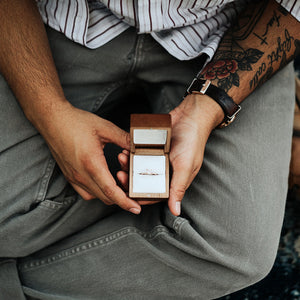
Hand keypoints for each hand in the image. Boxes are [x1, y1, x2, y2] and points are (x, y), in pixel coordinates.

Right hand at [35, 102, 141, 214]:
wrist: (52, 120)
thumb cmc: (76, 122)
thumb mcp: (104, 127)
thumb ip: (124, 138)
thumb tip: (138, 146)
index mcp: (91, 163)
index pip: (111, 191)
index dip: (126, 202)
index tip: (136, 209)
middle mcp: (81, 174)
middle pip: (106, 197)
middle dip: (123, 199)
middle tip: (136, 194)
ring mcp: (74, 177)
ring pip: (97, 196)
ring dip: (111, 194)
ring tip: (122, 183)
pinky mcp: (69, 176)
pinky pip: (86, 192)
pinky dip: (99, 192)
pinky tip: (105, 182)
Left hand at [117, 94, 223, 215]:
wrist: (191, 116)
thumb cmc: (193, 141)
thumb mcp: (186, 167)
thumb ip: (178, 188)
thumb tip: (175, 211)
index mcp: (173, 180)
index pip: (153, 194)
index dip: (139, 196)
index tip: (126, 193)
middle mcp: (164, 171)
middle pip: (143, 181)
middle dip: (130, 179)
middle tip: (120, 174)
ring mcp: (157, 159)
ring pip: (138, 167)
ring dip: (128, 164)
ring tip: (122, 157)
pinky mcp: (153, 147)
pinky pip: (139, 153)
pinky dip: (132, 152)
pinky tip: (126, 150)